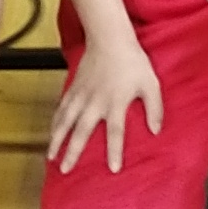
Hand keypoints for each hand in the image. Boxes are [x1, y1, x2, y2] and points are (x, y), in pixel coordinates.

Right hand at [51, 25, 163, 171]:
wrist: (109, 38)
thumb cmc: (132, 61)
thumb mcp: (150, 84)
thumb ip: (155, 108)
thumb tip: (157, 131)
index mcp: (115, 104)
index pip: (115, 133)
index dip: (114, 152)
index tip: (112, 169)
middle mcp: (95, 103)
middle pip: (81, 132)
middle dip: (72, 152)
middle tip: (65, 170)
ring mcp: (81, 96)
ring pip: (65, 121)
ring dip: (57, 140)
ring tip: (50, 156)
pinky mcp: (73, 87)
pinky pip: (61, 108)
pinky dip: (55, 121)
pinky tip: (52, 132)